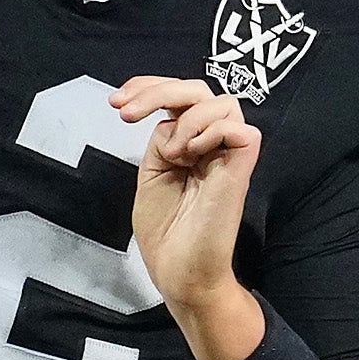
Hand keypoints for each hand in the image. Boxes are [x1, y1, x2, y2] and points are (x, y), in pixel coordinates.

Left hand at [117, 78, 261, 353]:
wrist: (180, 272)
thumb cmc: (166, 232)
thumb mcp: (152, 174)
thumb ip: (161, 141)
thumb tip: (170, 119)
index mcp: (189, 143)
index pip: (179, 96)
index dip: (149, 87)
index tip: (116, 103)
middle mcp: (211, 144)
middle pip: (198, 88)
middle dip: (157, 90)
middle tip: (127, 115)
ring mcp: (228, 155)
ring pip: (222, 102)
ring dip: (187, 118)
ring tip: (172, 155)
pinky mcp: (242, 169)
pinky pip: (240, 129)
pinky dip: (210, 132)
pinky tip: (190, 156)